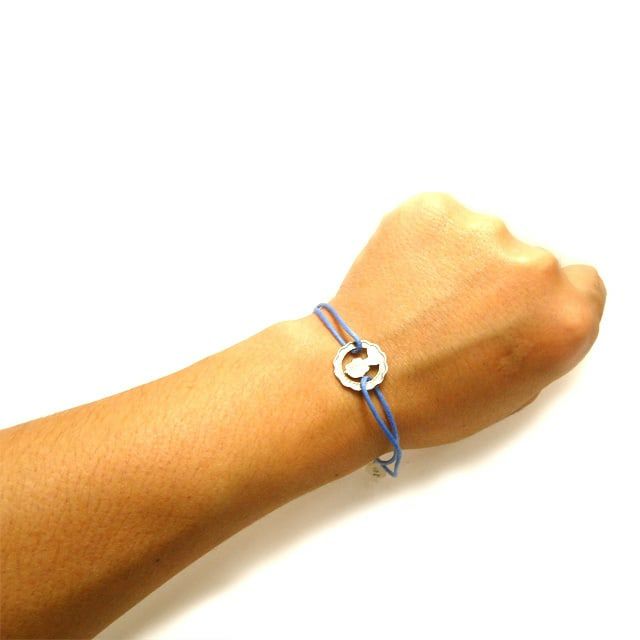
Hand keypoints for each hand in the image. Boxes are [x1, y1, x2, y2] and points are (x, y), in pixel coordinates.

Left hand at [329, 193, 605, 448]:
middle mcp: (532, 267)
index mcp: (563, 317)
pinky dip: (427, 241)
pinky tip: (406, 278)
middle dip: (501, 284)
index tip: (515, 313)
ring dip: (461, 261)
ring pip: (484, 239)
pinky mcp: (432, 209)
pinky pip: (443, 220)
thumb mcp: (515, 390)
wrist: (354, 376)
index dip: (543, 303)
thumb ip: (543, 337)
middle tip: (457, 315)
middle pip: (532, 261)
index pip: (583, 284)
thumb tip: (535, 309)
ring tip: (423, 300)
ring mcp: (480, 231)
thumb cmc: (426, 398)